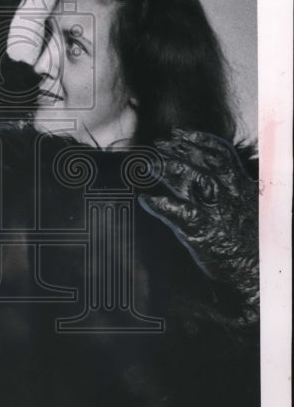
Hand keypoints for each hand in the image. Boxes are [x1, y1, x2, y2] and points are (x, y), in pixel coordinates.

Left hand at [139, 130, 258, 322]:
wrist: (260, 273)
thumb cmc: (254, 245)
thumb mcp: (254, 210)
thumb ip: (237, 192)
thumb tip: (222, 179)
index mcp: (241, 187)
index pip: (220, 154)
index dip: (198, 140)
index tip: (179, 133)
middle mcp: (228, 194)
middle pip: (201, 161)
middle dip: (178, 149)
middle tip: (158, 144)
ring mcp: (215, 211)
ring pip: (191, 179)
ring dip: (168, 168)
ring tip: (148, 164)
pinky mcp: (202, 231)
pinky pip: (177, 212)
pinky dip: (159, 204)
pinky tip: (146, 199)